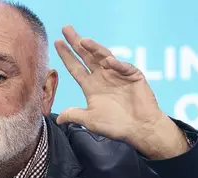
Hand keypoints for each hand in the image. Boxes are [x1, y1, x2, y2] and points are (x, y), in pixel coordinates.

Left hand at [54, 26, 188, 158]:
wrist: (140, 129)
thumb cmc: (116, 125)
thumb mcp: (90, 120)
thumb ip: (74, 115)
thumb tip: (58, 119)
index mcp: (91, 86)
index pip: (76, 67)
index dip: (66, 56)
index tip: (57, 42)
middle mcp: (103, 77)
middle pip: (87, 56)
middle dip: (76, 43)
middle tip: (66, 29)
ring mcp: (118, 74)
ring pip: (104, 57)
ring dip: (94, 48)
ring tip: (83, 41)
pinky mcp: (133, 75)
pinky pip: (123, 67)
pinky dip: (116, 64)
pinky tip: (108, 61)